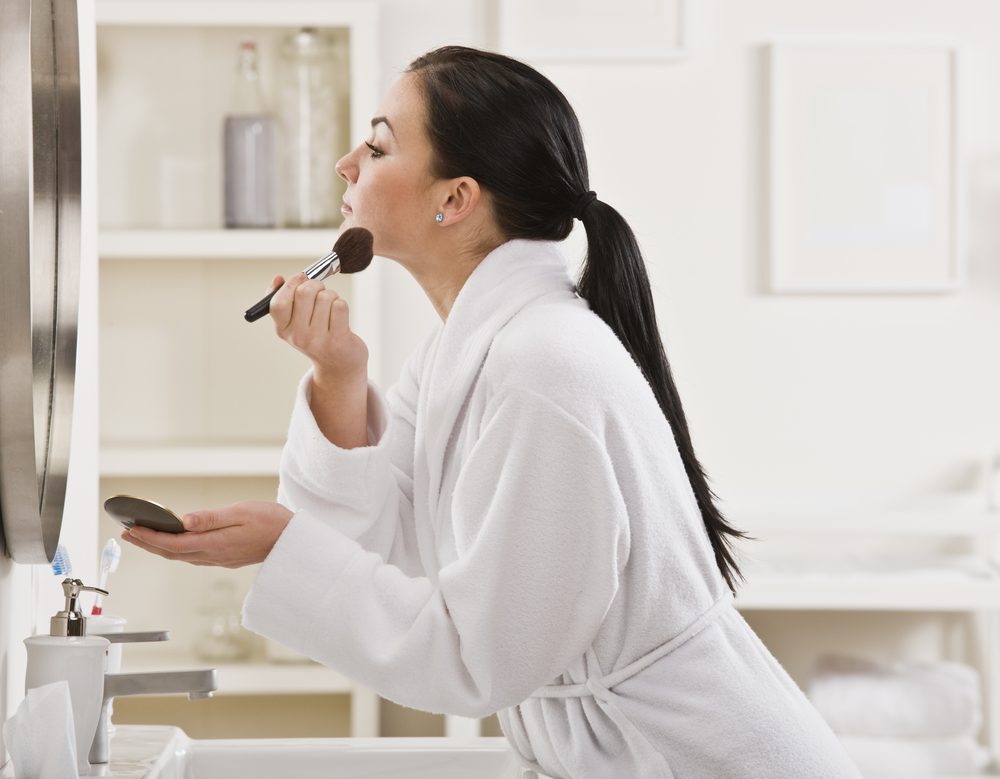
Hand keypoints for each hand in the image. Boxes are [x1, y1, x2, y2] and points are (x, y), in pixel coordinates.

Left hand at [120, 501, 293, 567]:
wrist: (292, 542)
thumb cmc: (271, 523)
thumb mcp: (242, 513)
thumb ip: (212, 518)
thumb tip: (184, 521)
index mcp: (215, 544)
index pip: (173, 544)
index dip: (149, 538)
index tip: (130, 529)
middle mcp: (213, 555)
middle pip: (171, 553)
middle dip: (147, 544)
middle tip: (125, 534)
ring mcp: (218, 558)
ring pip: (181, 556)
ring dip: (159, 548)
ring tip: (142, 538)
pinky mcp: (225, 557)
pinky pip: (193, 556)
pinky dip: (176, 549)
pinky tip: (174, 543)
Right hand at [267, 272, 368, 385]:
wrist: (338, 365)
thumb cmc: (317, 337)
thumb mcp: (294, 323)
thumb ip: (283, 300)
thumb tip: (278, 278)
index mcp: (283, 330)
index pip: (278, 302)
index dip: (291, 284)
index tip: (301, 278)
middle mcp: (298, 336)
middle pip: (304, 292)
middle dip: (315, 284)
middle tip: (320, 290)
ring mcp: (318, 339)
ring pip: (325, 297)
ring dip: (332, 296)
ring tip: (331, 308)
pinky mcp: (338, 339)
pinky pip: (340, 305)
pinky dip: (342, 304)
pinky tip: (340, 315)